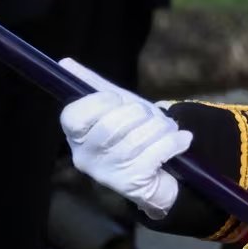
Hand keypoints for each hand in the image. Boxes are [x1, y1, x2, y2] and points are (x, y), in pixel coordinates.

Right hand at [58, 57, 191, 217]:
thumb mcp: (115, 109)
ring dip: (160, 128)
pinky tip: (182, 139)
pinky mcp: (131, 184)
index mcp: (76, 136)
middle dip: (140, 113)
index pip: (74, 115)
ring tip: (169, 128)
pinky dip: (173, 142)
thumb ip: (93, 87)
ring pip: (136, 140)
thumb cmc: (132, 137)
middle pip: (111, 126)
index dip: (101, 101)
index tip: (120, 99)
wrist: (158, 176)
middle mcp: (85, 157)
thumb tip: (65, 63)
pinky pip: (155, 154)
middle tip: (153, 116)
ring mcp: (107, 173)